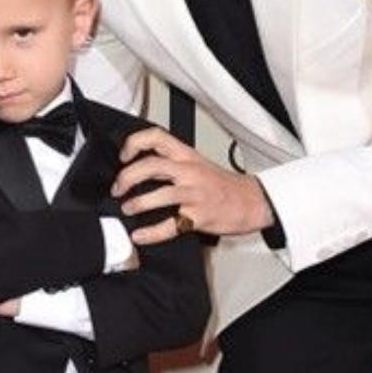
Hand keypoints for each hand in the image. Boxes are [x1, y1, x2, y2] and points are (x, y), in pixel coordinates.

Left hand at [111, 128, 273, 244]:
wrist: (252, 201)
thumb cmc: (224, 186)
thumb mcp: (199, 165)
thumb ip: (174, 164)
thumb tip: (143, 171)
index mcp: (188, 156)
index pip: (157, 137)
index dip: (135, 143)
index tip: (124, 156)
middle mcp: (190, 172)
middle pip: (151, 165)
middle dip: (128, 177)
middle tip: (119, 187)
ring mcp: (195, 194)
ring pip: (159, 194)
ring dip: (137, 203)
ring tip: (127, 209)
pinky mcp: (199, 216)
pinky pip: (171, 225)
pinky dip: (151, 233)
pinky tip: (140, 235)